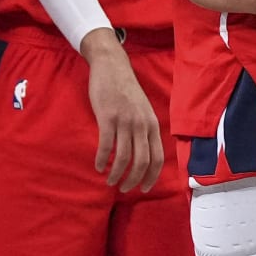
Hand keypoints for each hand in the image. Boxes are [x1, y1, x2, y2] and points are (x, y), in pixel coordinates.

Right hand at [83, 31, 163, 191]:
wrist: (111, 66)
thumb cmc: (125, 88)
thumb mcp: (142, 109)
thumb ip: (144, 128)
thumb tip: (143, 152)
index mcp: (152, 124)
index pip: (157, 158)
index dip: (151, 177)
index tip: (143, 188)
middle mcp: (141, 125)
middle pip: (142, 161)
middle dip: (133, 180)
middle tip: (124, 189)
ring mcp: (125, 121)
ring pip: (124, 157)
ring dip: (117, 174)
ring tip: (109, 181)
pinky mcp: (107, 117)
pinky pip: (106, 145)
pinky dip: (102, 159)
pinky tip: (98, 166)